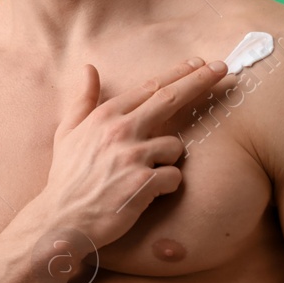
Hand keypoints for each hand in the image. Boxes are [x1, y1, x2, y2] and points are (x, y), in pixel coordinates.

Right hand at [35, 57, 228, 253]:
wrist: (61, 219)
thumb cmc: (67, 178)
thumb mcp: (67, 133)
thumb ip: (82, 99)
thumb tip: (88, 68)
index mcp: (105, 116)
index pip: (149, 87)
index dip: (178, 73)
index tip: (199, 63)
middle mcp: (120, 130)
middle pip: (170, 98)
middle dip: (200, 81)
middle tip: (223, 68)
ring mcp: (132, 156)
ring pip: (175, 146)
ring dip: (167, 159)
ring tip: (143, 174)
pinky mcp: (142, 183)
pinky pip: (173, 177)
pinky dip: (165, 185)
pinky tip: (147, 192)